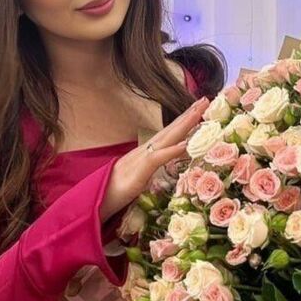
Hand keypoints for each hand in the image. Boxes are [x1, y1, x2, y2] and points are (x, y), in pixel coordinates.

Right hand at [100, 96, 210, 221]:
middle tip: (205, 100)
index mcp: (146, 152)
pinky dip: (172, 150)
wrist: (95, 201)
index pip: (168, 134)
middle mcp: (144, 150)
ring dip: (184, 125)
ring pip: (166, 138)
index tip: (199, 110)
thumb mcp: (138, 178)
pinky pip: (157, 158)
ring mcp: (141, 159)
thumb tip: (161, 165)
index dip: (184, 122)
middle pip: (170, 130)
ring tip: (200, 112)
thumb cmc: (115, 192)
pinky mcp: (139, 171)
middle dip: (188, 115)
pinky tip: (185, 144)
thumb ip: (150, 169)